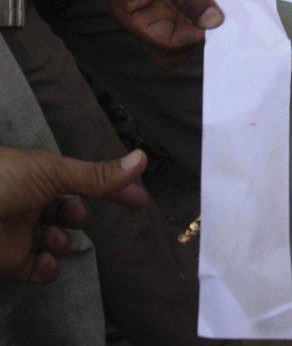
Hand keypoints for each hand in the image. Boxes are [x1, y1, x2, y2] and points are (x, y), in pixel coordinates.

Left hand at [0, 147, 148, 283]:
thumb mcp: (53, 172)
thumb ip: (97, 174)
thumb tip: (142, 158)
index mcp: (42, 176)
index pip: (88, 182)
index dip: (114, 191)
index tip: (140, 201)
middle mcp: (32, 202)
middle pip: (71, 213)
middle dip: (79, 218)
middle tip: (74, 216)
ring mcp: (20, 231)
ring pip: (57, 241)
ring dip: (64, 243)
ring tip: (55, 240)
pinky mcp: (9, 259)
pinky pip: (39, 269)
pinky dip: (50, 268)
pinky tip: (49, 260)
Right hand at [96, 0, 223, 68]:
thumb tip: (213, 22)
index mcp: (132, 18)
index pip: (166, 44)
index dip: (190, 37)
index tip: (211, 22)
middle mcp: (144, 19)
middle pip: (173, 51)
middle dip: (194, 42)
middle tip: (214, 23)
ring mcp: (158, 10)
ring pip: (185, 36)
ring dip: (201, 29)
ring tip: (219, 14)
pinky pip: (190, 17)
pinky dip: (203, 15)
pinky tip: (215, 6)